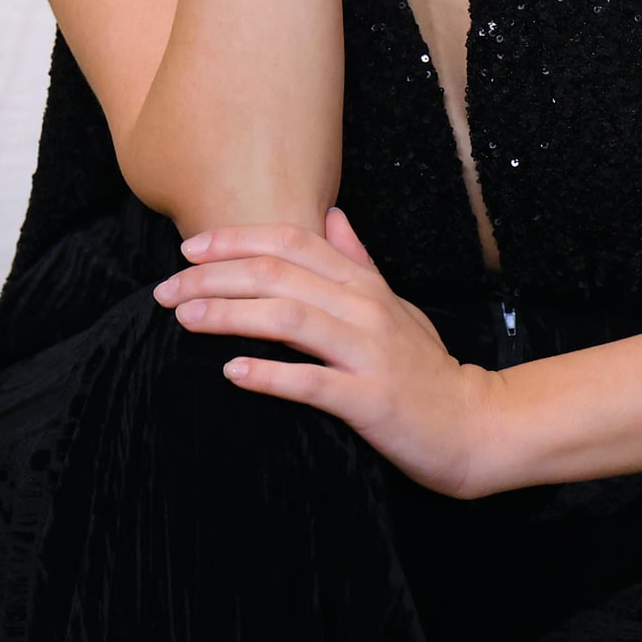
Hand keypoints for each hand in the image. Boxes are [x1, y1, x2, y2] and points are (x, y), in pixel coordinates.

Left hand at [152, 206, 502, 499]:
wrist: (475, 426)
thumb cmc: (426, 368)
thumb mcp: (396, 305)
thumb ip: (359, 262)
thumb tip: (333, 215)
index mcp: (364, 285)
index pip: (293, 243)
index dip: (237, 240)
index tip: (188, 249)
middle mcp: (365, 310)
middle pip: (280, 275)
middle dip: (215, 277)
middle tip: (166, 291)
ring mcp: (369, 354)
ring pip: (289, 319)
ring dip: (229, 315)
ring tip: (185, 318)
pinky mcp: (372, 402)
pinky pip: (313, 383)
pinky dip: (270, 375)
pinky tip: (231, 372)